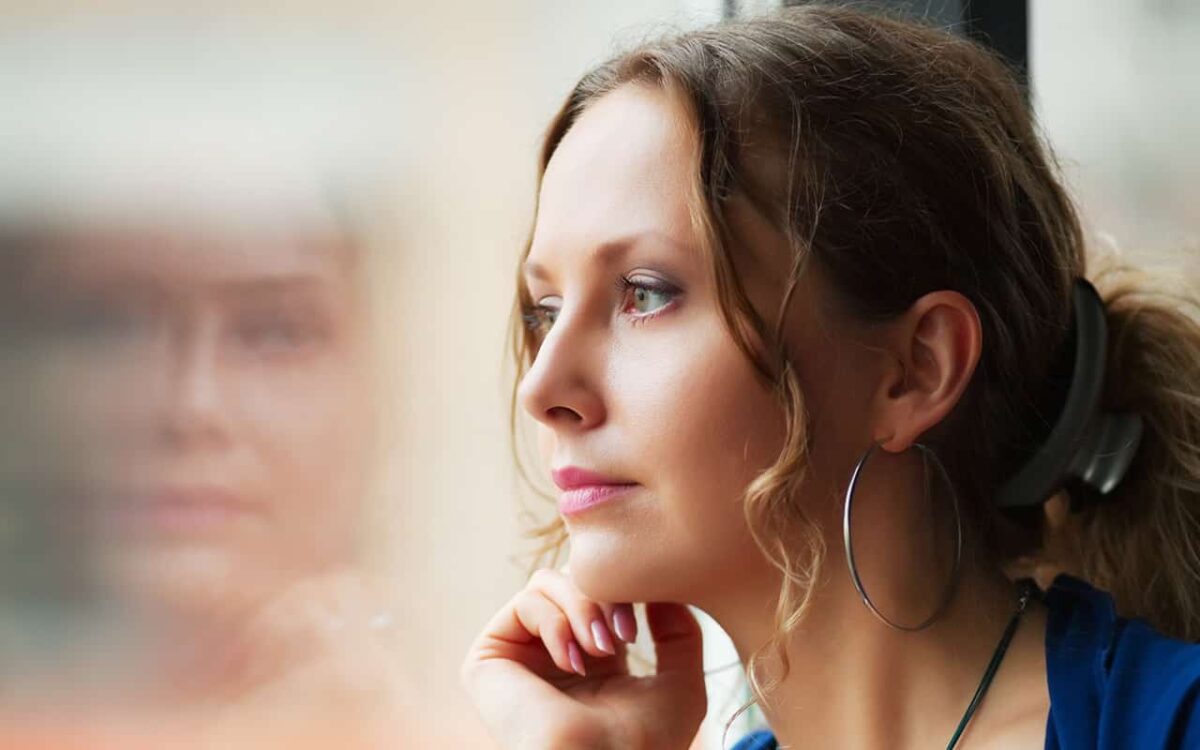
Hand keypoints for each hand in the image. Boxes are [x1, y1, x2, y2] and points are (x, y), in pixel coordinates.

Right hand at [462, 568, 705, 749]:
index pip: (602, 591)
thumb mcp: (680, 685)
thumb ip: (681, 633)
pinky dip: (556, 623)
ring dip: (583, 607)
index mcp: (593, 658)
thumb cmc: (643, 743)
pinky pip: (526, 602)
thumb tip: (659, 591)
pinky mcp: (490, 656)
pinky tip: (572, 663)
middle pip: (574, 578)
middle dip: (606, 595)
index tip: (654, 608)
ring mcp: (521, 652)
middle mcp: (553, 651)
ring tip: (601, 649)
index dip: (629, 590)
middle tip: (624, 633)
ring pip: (549, 582)